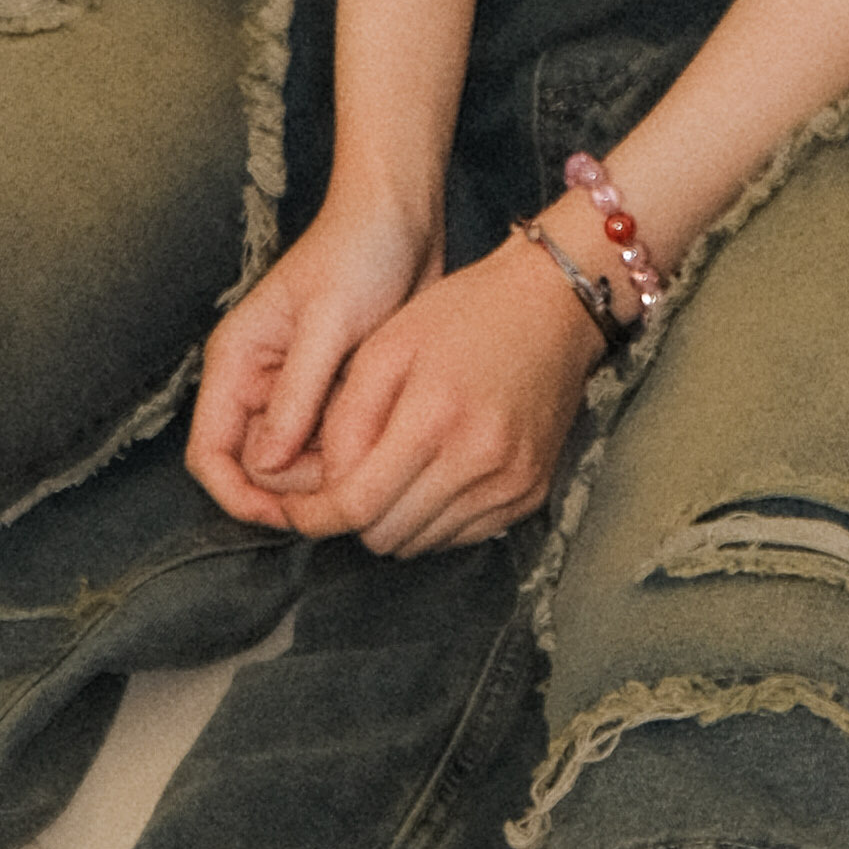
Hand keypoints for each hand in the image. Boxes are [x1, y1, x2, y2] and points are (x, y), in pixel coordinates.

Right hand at [186, 189, 438, 528]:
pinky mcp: (332, 395)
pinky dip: (355, 449)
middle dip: (301, 482)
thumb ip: (296, 395)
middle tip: (353, 456)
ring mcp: (295, 393)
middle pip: (259, 471)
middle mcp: (258, 384)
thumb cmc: (358, 253)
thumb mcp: (329, 323)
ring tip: (372, 428)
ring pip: (300, 467)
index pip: (210, 455)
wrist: (404, 218)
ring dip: (333, 466)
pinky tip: (383, 423)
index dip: (239, 495)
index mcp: (236, 363)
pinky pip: (333, 447)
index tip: (287, 514)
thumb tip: (267, 467)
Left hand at [243, 232, 610, 557]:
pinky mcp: (530, 493)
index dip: (315, 516)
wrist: (553, 306)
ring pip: (422, 542)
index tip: (295, 509)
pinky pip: (463, 535)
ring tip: (391, 469)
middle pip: (388, 534)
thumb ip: (346, 418)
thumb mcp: (386, 346)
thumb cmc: (464, 314)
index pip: (357, 505)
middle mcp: (479, 462)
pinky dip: (434, 516)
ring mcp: (511, 483)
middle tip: (344, 481)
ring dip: (394, 517)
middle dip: (353, 515)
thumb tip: (326, 483)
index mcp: (434, 419)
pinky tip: (432, 473)